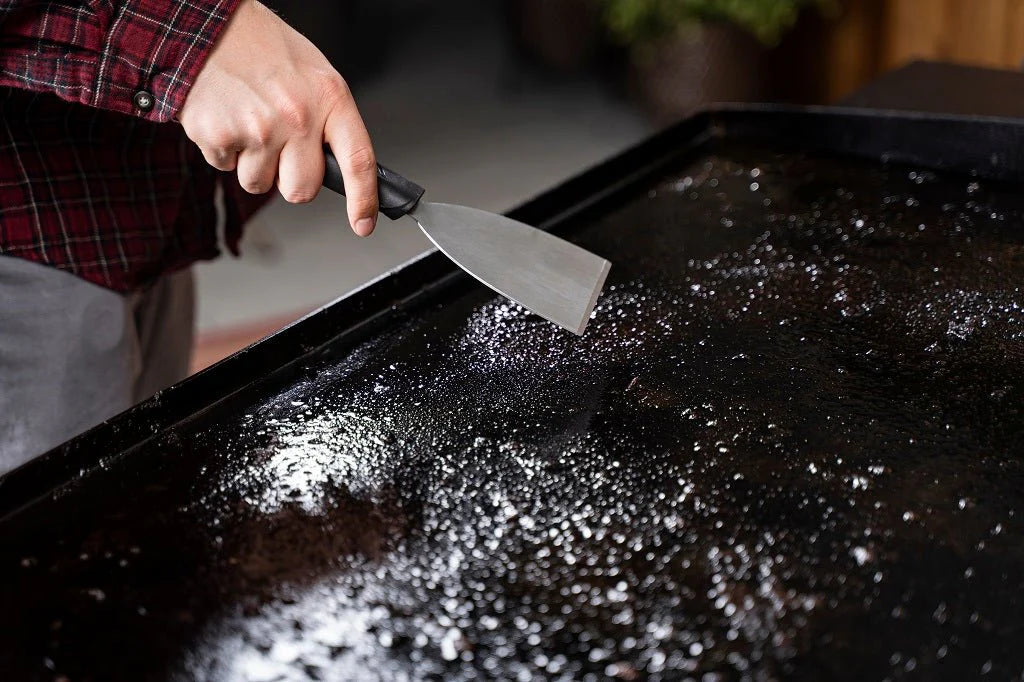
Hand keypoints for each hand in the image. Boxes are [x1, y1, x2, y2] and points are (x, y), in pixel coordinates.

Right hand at [178, 0, 377, 235]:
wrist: (206, 26)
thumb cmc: (263, 48)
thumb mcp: (314, 75)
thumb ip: (330, 121)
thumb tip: (340, 168)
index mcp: (329, 98)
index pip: (358, 162)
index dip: (364, 200)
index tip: (363, 224)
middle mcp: (298, 118)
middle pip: (302, 190)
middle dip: (290, 179)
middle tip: (280, 148)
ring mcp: (258, 131)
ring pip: (259, 184)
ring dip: (253, 164)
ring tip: (249, 121)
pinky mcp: (220, 138)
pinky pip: (226, 168)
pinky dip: (224, 150)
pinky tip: (227, 116)